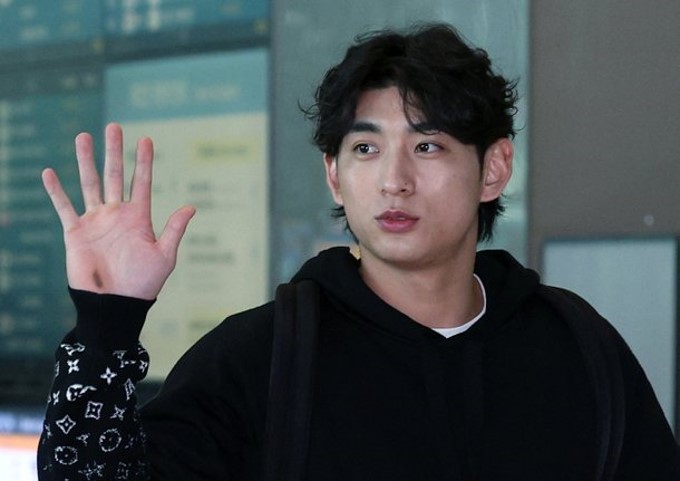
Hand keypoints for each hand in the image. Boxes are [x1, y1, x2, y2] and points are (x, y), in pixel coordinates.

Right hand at [42, 123, 194, 299]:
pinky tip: (50, 172)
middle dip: (114, 151)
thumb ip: (174, 229)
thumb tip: (191, 206)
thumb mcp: (164, 255)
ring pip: (90, 184)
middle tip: (114, 127)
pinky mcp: (76, 232)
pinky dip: (56, 191)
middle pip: (115, 175)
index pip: (142, 182)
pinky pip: (64, 207)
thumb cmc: (143, 283)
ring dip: (86, 161)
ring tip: (84, 136)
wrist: (115, 304)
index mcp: (139, 217)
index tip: (146, 139)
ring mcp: (95, 221)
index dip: (143, 161)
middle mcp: (117, 214)